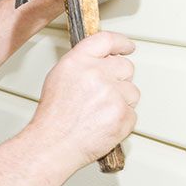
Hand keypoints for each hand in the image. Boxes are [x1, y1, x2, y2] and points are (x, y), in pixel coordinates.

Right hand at [26, 32, 138, 169]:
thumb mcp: (58, 78)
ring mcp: (112, 95)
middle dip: (119, 78)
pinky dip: (121, 120)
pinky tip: (103, 123)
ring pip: (132, 91)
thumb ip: (81, 64)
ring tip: (99, 112)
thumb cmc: (53, 117)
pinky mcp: (123, 115)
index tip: (127, 47)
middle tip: (105, 93)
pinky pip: (132, 113)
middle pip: (125, 66)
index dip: (120, 43)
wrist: (54, 144)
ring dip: (121, 101)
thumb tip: (102, 59)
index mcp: (78, 62)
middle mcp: (96, 74)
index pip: (106, 40)